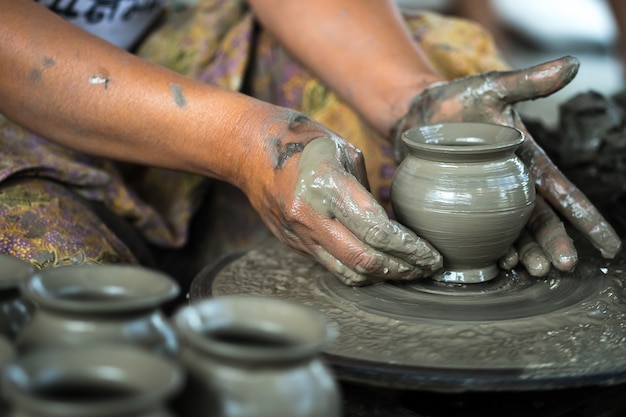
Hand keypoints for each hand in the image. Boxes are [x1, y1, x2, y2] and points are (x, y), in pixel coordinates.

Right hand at [243, 112, 441, 285]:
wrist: (250, 149)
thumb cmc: (304, 141)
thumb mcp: (346, 153)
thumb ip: (368, 193)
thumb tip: (390, 224)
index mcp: (328, 186)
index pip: (377, 231)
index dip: (409, 249)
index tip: (431, 254)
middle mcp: (310, 216)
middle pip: (364, 260)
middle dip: (401, 269)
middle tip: (426, 268)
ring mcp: (297, 233)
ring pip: (346, 271)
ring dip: (380, 277)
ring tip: (406, 272)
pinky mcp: (291, 242)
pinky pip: (329, 265)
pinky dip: (356, 269)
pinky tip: (375, 264)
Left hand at [391, 56, 621, 275]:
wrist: (417, 114)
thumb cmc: (459, 100)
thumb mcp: (494, 88)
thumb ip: (529, 82)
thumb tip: (573, 63)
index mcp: (529, 162)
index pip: (566, 194)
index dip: (588, 219)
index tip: (609, 247)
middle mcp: (513, 186)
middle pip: (543, 221)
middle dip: (556, 244)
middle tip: (561, 264)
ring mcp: (488, 199)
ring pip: (516, 234)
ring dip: (528, 252)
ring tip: (535, 269)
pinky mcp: (462, 206)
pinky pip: (481, 233)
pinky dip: (492, 249)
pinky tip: (499, 262)